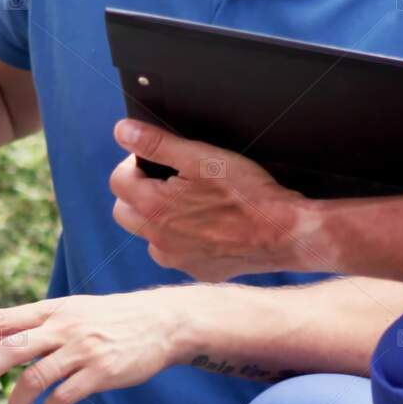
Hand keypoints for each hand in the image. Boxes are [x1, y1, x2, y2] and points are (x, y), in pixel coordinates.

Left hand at [0, 290, 195, 403]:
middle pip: (10, 349)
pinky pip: (64, 396)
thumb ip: (31, 325)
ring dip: (17, 401)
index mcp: (53, 309)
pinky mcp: (101, 372)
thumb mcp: (70, 311)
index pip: (3, 318)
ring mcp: (82, 349)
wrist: (163, 321)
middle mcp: (64, 326)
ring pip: (35, 378)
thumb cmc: (111, 318)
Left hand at [108, 119, 315, 280]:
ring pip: (149, 236)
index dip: (134, 164)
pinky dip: (183, 239)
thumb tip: (122, 131)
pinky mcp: (199, 272)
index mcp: (154, 208)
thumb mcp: (201, 157)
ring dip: (159, 218)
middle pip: (125, 212)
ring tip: (192, 202)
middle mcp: (158, 241)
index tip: (156, 161)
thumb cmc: (247, 193)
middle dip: (139, 192)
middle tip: (170, 180)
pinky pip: (177, 254)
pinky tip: (209, 226)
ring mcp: (178, 260)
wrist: (285, 233)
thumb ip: (156, 143)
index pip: (117, 181)